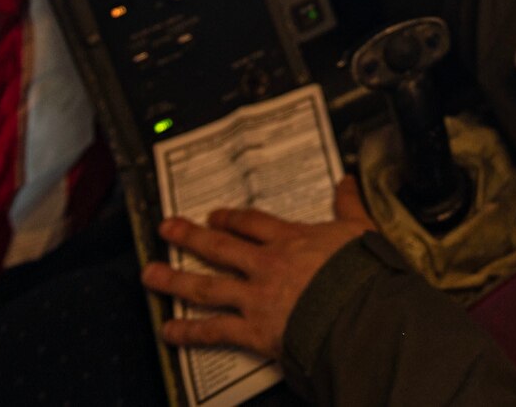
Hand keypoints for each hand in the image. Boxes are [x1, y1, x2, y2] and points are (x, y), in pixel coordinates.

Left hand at [142, 177, 376, 359]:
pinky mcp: (254, 330)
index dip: (230, 218)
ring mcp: (256, 297)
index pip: (252, 224)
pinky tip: (169, 331)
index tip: (215, 215)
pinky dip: (189, 333)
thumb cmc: (365, 274)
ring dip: (175, 280)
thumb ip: (350, 206)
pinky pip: (215, 331)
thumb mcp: (362, 230)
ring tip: (150, 274)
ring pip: (207, 286)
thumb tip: (348, 182)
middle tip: (167, 228)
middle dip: (190, 236)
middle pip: (220, 247)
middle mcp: (266, 265)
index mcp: (291, 240)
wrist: (361, 311)